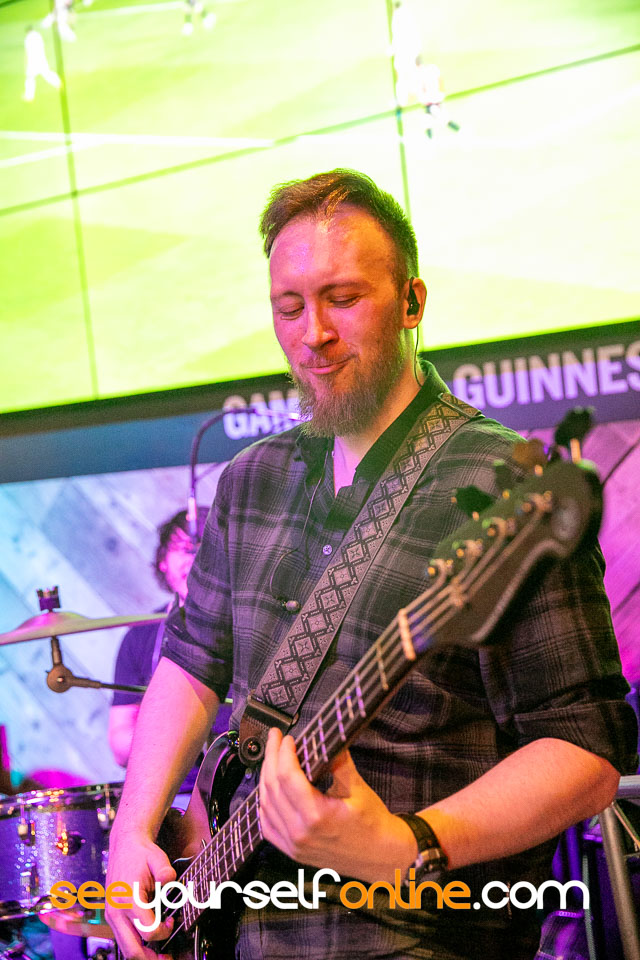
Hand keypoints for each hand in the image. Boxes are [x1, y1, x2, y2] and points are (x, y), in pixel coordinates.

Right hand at [105, 828, 175, 959]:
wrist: (124, 846)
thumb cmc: (141, 853)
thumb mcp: (157, 857)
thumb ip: (164, 870)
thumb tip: (170, 879)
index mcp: (129, 899)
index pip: (148, 931)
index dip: (164, 931)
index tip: (172, 921)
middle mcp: (117, 912)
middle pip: (132, 951)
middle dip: (151, 959)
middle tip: (167, 958)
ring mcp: (112, 916)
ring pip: (126, 949)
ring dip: (143, 954)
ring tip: (160, 956)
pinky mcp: (112, 917)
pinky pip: (123, 940)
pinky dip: (136, 945)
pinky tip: (148, 941)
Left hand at [258, 729, 416, 882]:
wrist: (380, 856)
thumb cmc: (373, 824)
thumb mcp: (358, 788)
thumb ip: (339, 763)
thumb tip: (325, 740)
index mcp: (317, 816)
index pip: (287, 777)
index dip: (284, 753)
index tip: (287, 738)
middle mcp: (300, 832)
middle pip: (272, 788)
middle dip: (271, 758)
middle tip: (274, 739)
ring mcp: (294, 845)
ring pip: (265, 805)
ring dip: (265, 778)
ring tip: (272, 758)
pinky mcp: (292, 851)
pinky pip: (267, 826)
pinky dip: (264, 804)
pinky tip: (268, 789)